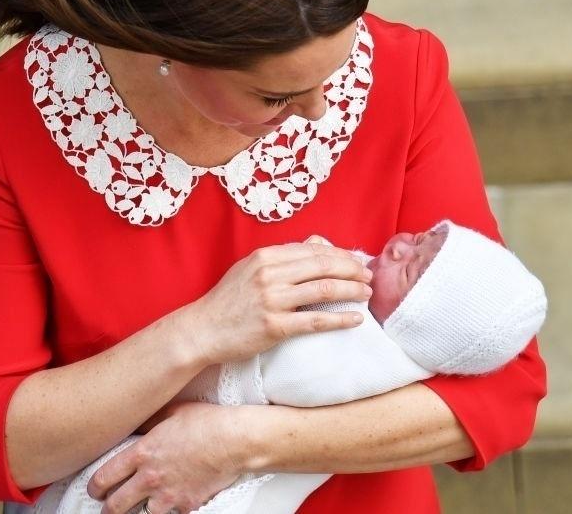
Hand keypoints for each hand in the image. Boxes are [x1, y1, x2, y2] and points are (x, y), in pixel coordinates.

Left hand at [88, 402, 246, 513]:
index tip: (94, 489)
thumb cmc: (205, 422)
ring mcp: (169, 496)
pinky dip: (169, 511)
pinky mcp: (187, 506)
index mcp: (142, 453)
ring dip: (139, 511)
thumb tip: (136, 425)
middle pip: (116, 505)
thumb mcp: (170, 412)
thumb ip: (148, 421)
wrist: (234, 441)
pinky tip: (170, 505)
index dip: (95, 487)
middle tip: (107, 508)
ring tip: (138, 508)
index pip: (105, 477)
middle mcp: (150, 478)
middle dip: (108, 509)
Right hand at [173, 240, 371, 365]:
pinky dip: (340, 319)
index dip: (340, 254)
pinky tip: (356, 319)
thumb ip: (282, 256)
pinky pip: (316, 321)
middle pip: (323, 266)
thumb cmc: (228, 299)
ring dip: (352, 290)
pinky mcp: (274, 326)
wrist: (203, 329)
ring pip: (324, 290)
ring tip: (367, 293)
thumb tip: (318, 243)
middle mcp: (269, 274)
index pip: (313, 250)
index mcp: (265, 257)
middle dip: (352, 269)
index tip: (356, 261)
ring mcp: (272, 300)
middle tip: (368, 276)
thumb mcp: (250, 268)